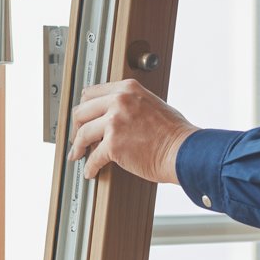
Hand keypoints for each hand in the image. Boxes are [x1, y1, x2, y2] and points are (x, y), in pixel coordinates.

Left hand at [68, 79, 198, 182]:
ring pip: (83, 133)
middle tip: (77, 137)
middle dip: (76, 126)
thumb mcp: (151, 103)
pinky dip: (89, 166)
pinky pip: (93, 157)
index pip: (92, 93)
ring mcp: (115, 122)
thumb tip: (114, 115)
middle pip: (82, 111)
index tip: (82, 117)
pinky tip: (90, 171)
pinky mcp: (114, 144)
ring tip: (78, 154)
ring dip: (77, 146)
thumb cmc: (174, 133)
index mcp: (128, 89)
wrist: (183, 151)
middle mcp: (119, 101)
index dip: (84, 108)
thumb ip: (130, 104)